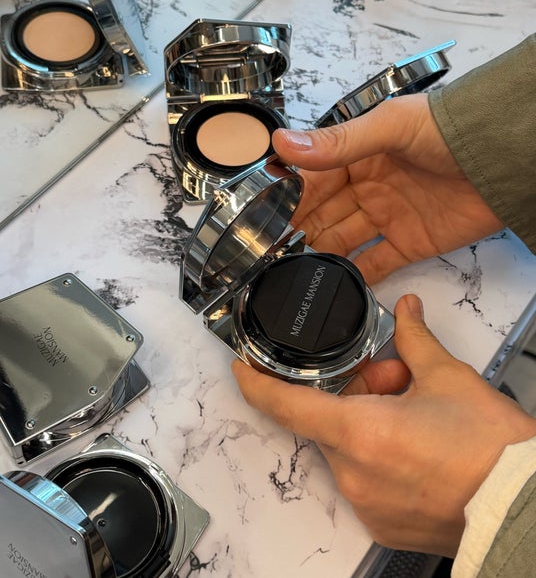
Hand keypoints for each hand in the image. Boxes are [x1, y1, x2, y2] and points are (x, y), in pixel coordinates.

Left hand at [233, 295, 535, 556]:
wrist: (525, 505)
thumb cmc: (490, 448)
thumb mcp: (449, 378)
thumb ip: (415, 339)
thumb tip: (406, 309)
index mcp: (361, 433)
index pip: (287, 405)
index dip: (257, 383)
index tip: (241, 367)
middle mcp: (355, 475)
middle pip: (330, 421)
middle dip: (354, 393)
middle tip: (395, 376)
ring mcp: (367, 505)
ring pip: (348, 449)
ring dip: (368, 424)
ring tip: (413, 409)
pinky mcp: (383, 525)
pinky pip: (364, 479)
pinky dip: (377, 456)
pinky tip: (414, 443)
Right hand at [273, 94, 502, 283]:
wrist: (502, 156)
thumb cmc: (447, 130)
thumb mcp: (389, 128)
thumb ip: (337, 143)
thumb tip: (282, 143)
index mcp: (357, 156)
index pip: (311, 181)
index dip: (286, 200)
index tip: (259, 220)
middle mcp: (367, 187)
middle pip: (322, 214)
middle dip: (296, 232)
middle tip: (267, 255)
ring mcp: (387, 217)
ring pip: (342, 240)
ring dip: (319, 255)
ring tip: (290, 273)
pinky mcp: (410, 243)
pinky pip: (376, 263)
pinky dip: (355, 275)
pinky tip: (332, 285)